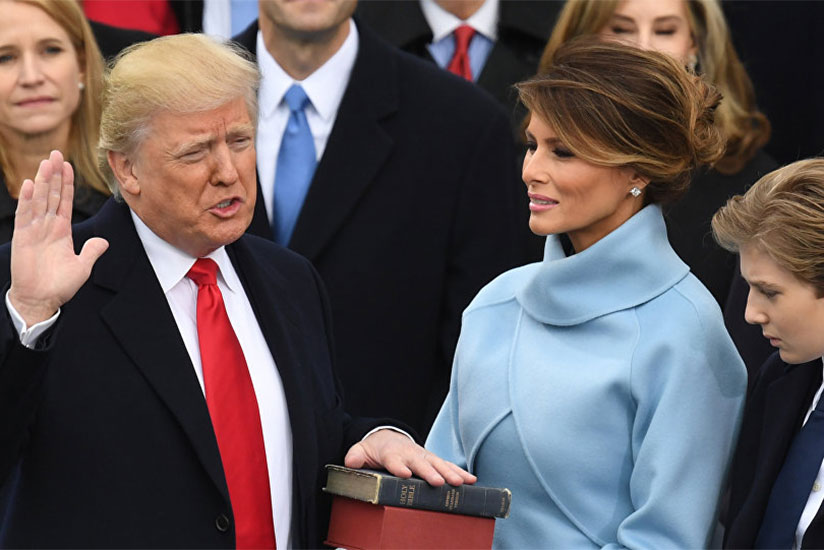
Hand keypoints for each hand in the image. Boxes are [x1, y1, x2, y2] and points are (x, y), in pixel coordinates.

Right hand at [9, 151, 108, 325]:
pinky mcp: (23, 238)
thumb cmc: (59, 285)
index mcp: (62, 230)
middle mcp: (47, 226)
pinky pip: (26, 215)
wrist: (40, 300)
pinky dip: (28, 200)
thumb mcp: (82, 267)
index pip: (65, 201)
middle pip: (52, 195)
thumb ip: (92, 252)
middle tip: (56, 153)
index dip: (67, 183)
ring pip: (40, 200)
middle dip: (54, 174)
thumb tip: (103, 241)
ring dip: (43, 181)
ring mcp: (34, 230)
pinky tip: (29, 185)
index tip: (68, 166)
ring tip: (46, 162)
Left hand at [344, 428, 476, 486]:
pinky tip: (471, 480)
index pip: (394, 460)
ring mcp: (423, 456)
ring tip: (460, 483)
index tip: (405, 473)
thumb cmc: (375, 449)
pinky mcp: (433, 460)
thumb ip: (356, 456)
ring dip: (449, 473)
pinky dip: (459, 472)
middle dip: (429, 472)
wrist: (388, 438)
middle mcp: (410, 454)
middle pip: (420, 463)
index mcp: (391, 453)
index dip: (398, 466)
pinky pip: (447, 466)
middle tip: (437, 482)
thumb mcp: (361, 450)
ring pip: (438, 464)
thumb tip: (350, 462)